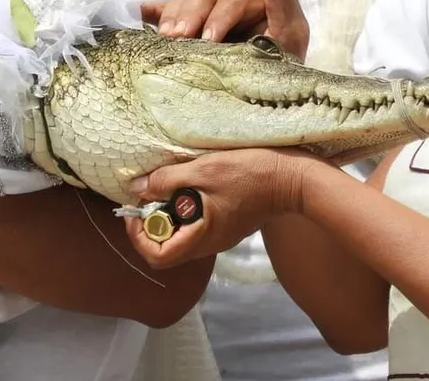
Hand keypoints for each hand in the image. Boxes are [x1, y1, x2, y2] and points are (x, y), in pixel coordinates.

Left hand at [124, 148, 322, 268]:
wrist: (291, 177)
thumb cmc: (247, 174)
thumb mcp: (202, 170)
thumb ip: (166, 180)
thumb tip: (137, 188)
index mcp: (201, 238)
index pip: (157, 257)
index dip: (139, 235)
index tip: (139, 209)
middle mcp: (209, 245)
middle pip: (167, 249)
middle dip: (153, 223)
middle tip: (154, 194)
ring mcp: (221, 237)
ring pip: (182, 236)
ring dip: (170, 215)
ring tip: (173, 187)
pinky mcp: (228, 226)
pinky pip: (197, 226)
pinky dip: (187, 211)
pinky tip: (193, 187)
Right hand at [140, 0, 310, 59]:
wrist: (271, 95)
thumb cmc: (284, 64)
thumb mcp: (292, 31)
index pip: (231, 0)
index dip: (218, 17)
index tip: (208, 40)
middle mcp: (229, 1)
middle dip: (190, 16)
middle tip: (179, 41)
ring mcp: (208, 14)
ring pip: (185, 1)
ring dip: (172, 17)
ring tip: (165, 40)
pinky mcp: (191, 28)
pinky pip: (168, 12)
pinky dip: (152, 11)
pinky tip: (139, 14)